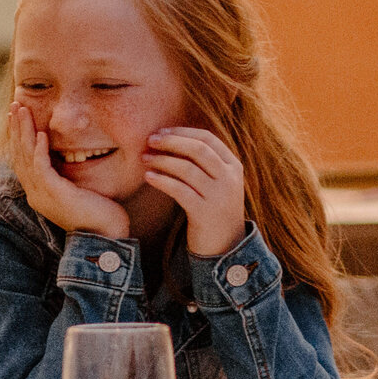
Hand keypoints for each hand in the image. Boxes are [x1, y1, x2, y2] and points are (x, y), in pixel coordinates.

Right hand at [6, 104, 127, 238]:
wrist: (106, 236)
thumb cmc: (98, 213)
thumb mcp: (77, 190)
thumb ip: (66, 176)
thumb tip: (67, 157)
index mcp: (39, 192)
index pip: (23, 160)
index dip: (19, 136)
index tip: (19, 116)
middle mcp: (36, 194)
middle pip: (19, 155)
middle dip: (17, 128)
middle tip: (15, 105)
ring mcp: (43, 195)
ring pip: (26, 157)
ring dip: (24, 132)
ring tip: (23, 111)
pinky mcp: (55, 194)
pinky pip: (41, 168)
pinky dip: (39, 150)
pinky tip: (40, 134)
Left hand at [144, 127, 247, 256]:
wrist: (225, 246)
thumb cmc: (214, 208)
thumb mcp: (217, 182)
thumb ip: (204, 163)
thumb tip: (170, 139)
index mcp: (233, 166)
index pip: (207, 138)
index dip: (182, 132)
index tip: (161, 131)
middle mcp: (229, 179)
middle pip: (198, 150)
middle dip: (171, 141)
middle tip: (149, 140)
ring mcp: (218, 197)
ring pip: (187, 169)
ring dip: (162, 160)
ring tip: (144, 158)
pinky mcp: (204, 214)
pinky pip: (179, 191)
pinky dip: (162, 181)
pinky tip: (149, 177)